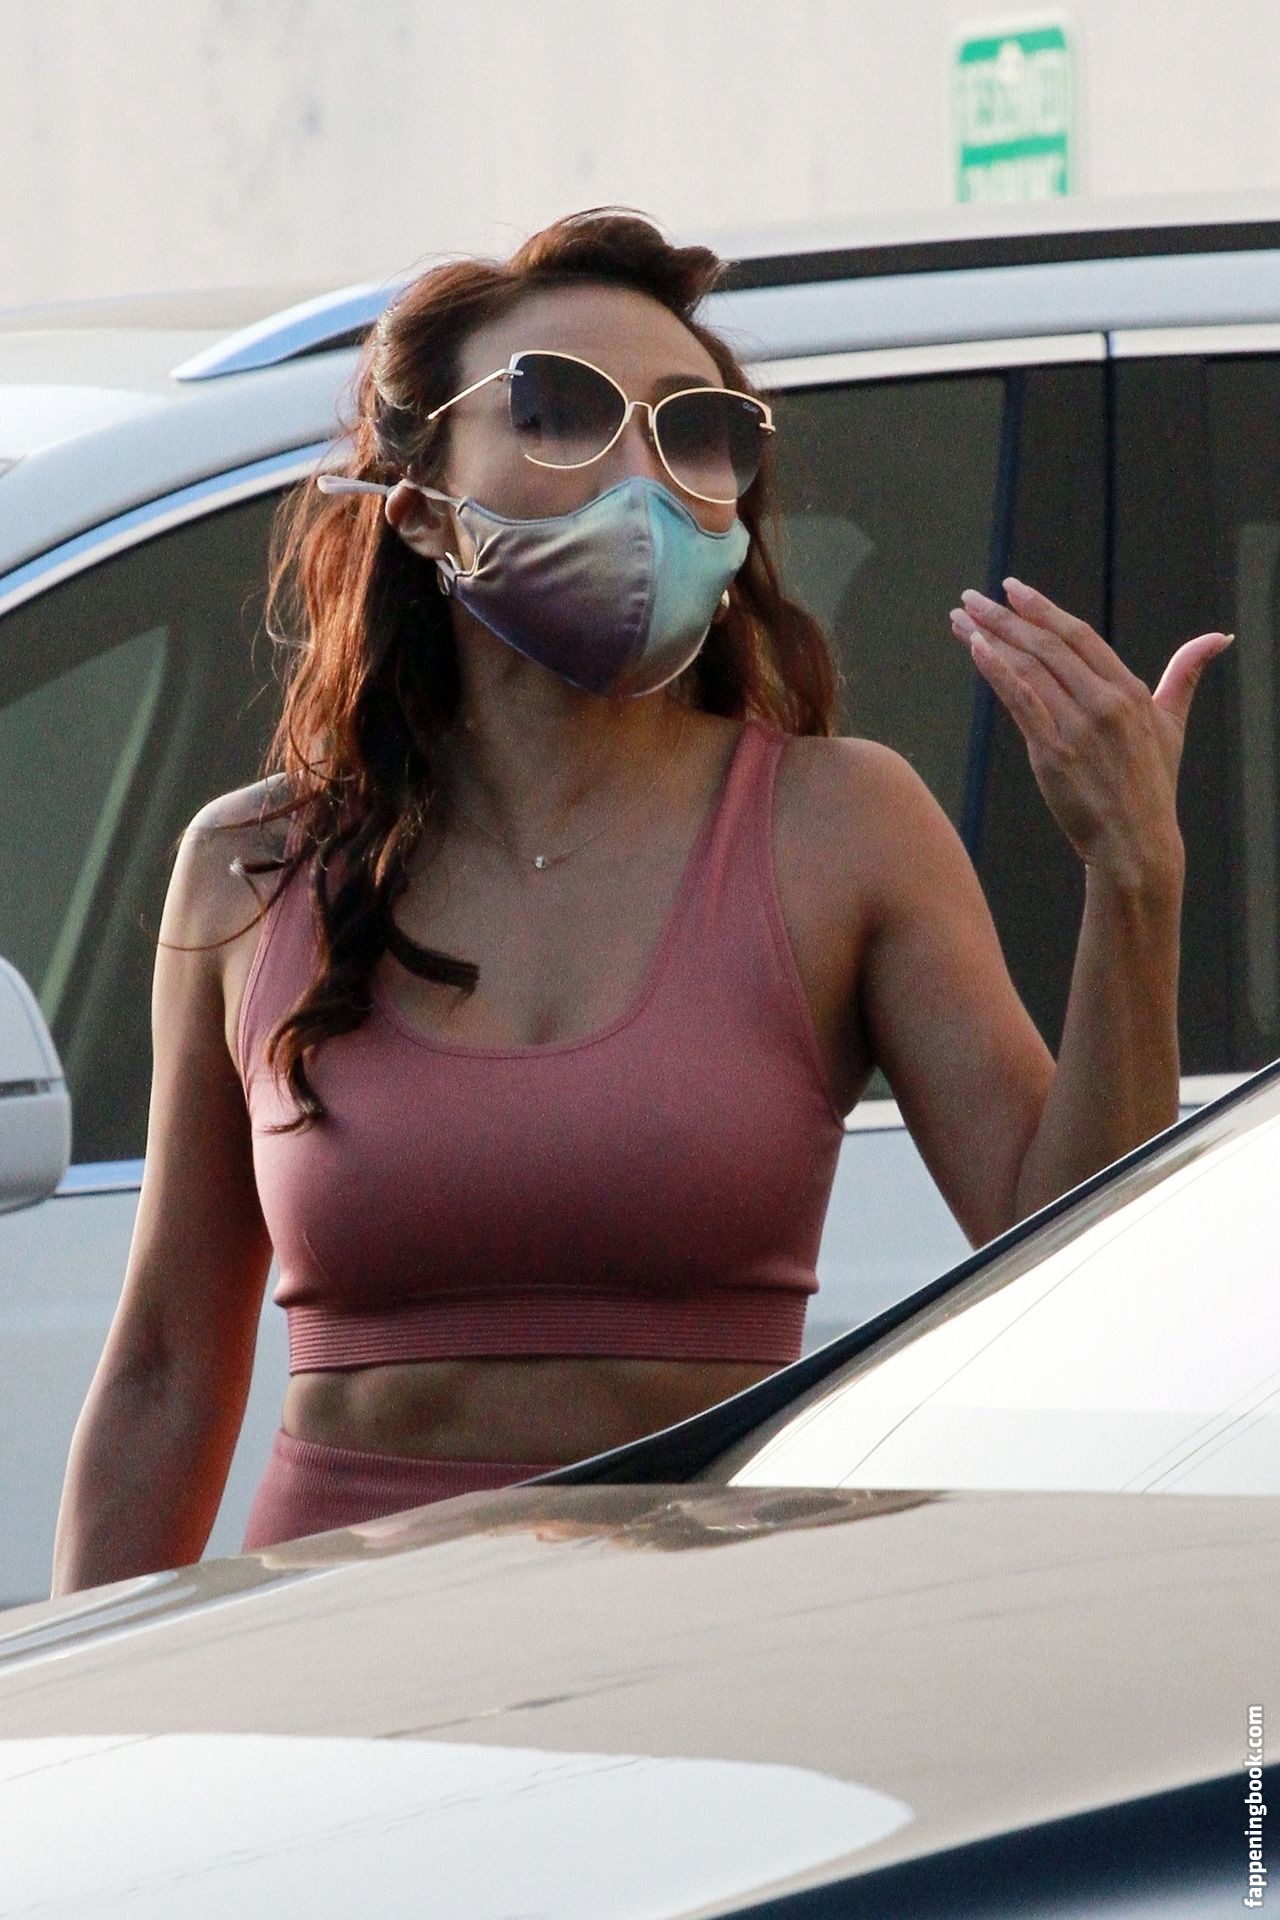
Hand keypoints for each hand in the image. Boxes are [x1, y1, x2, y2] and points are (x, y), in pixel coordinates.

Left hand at [950, 578, 1231, 889]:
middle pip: (1047, 645)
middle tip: (970, 597)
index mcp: (1130, 690)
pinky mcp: (1054, 752)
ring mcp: (1078, 726)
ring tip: (959, 617)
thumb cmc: (1151, 786)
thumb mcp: (1172, 725)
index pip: (1079, 635)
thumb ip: (1184, 676)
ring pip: (1029, 667)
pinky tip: (974, 648)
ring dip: (990, 637)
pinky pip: (1021, 700)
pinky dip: (997, 671)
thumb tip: (1216, 638)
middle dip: (1004, 616)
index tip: (1012, 589)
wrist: (1136, 843)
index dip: (1043, 609)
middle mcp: (1105, 701)